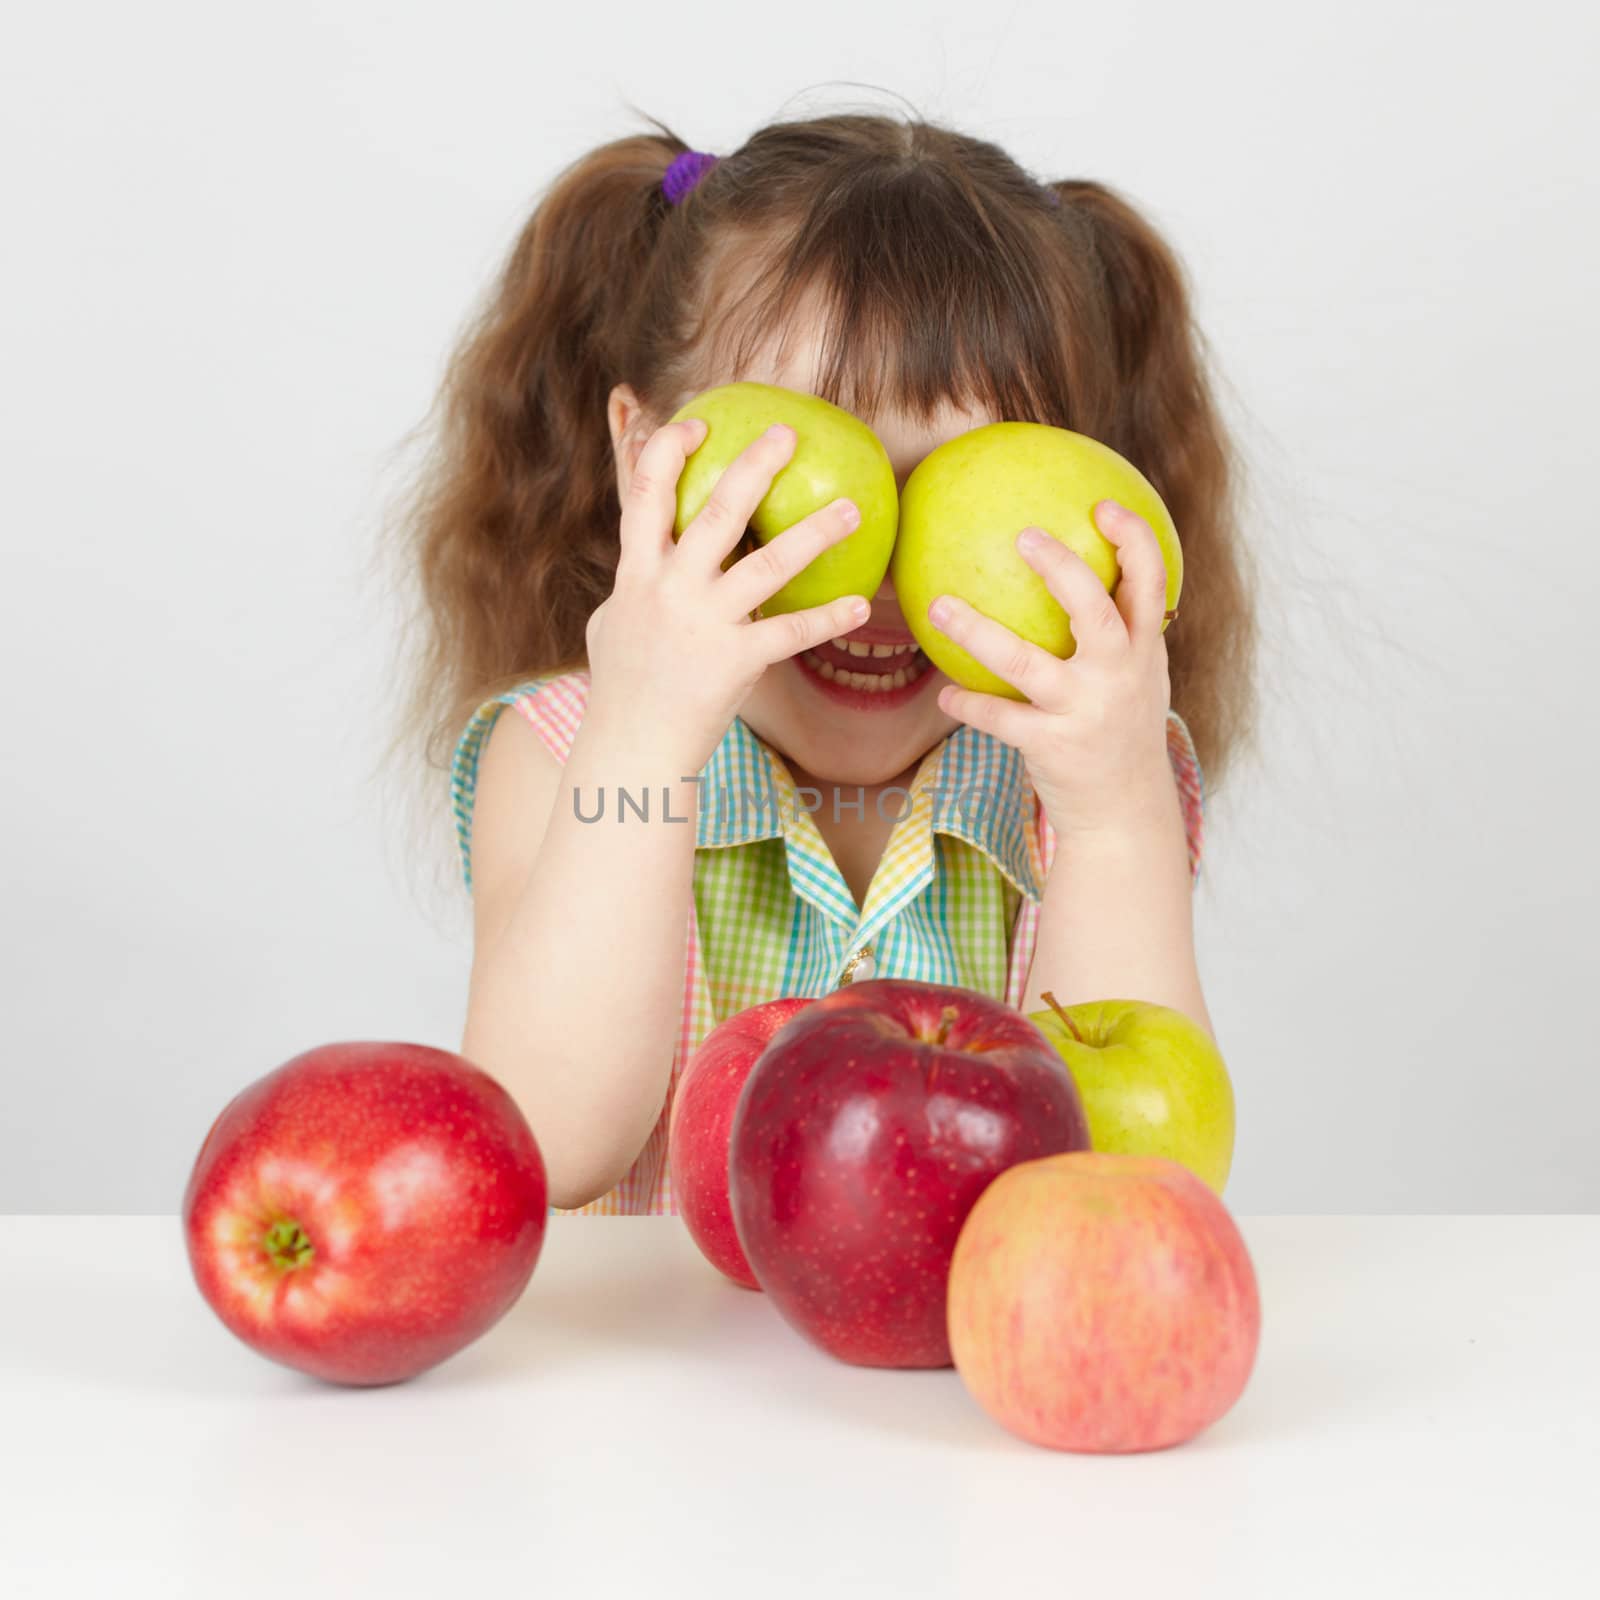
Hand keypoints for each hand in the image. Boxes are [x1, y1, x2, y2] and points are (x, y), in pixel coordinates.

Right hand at [583, 418, 870, 774]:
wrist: (633, 748)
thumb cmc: (623, 686)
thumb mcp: (610, 623)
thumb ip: (630, 584)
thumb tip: (641, 555)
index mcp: (637, 572)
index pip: (646, 493)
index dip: (669, 450)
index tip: (699, 421)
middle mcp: (671, 589)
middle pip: (718, 512)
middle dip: (754, 465)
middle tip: (789, 433)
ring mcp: (705, 624)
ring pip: (768, 565)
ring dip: (814, 533)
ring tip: (853, 506)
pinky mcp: (736, 661)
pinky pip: (791, 633)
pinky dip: (828, 618)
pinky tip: (860, 604)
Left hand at [926, 500, 1178, 836]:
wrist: (1125, 815)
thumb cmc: (1119, 733)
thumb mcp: (1137, 680)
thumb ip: (1120, 633)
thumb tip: (1079, 573)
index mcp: (1145, 652)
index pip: (1152, 583)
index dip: (1134, 539)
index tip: (1104, 505)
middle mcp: (1121, 676)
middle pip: (1095, 609)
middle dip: (1062, 568)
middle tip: (1023, 535)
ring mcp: (1085, 711)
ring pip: (1025, 662)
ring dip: (977, 632)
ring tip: (938, 607)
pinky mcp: (1053, 746)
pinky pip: (999, 717)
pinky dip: (968, 703)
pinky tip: (945, 693)